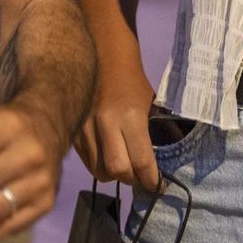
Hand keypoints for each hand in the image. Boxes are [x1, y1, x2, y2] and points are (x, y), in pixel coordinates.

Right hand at [74, 49, 158, 191]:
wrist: (102, 57)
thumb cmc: (133, 82)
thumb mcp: (152, 104)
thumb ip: (159, 132)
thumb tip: (169, 163)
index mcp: (130, 116)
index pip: (142, 162)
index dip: (152, 180)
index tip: (158, 185)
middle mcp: (106, 123)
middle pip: (118, 171)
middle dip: (132, 179)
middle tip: (141, 176)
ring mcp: (86, 128)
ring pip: (99, 171)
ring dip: (114, 175)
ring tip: (124, 166)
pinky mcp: (73, 131)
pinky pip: (87, 162)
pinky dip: (99, 166)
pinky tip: (108, 156)